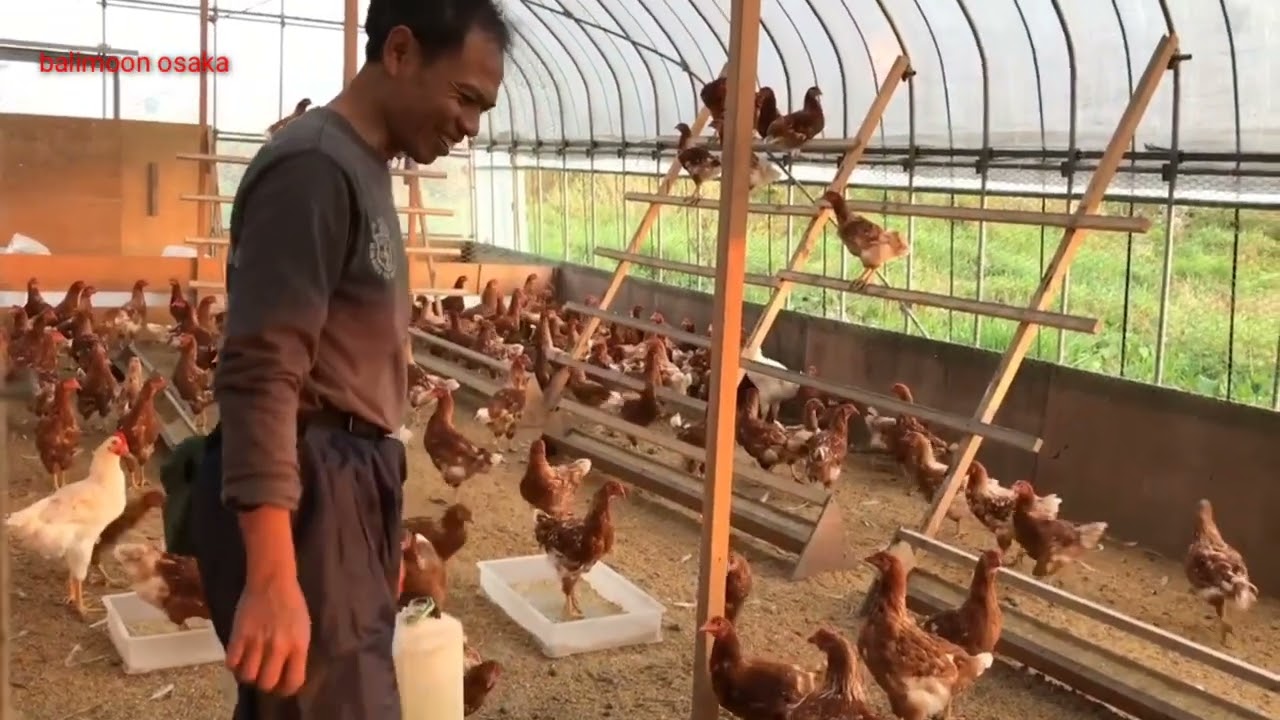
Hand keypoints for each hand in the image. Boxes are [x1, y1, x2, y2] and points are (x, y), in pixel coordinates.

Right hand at [226, 572, 310, 695]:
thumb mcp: (303, 629)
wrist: (273, 581)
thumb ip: (296, 652)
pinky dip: (234, 665)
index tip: (282, 686)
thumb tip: (286, 673)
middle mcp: (278, 647)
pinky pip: (231, 662)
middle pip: (267, 683)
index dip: (286, 689)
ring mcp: (256, 641)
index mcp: (298, 645)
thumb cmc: (292, 604)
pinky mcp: (238, 635)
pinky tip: (239, 658)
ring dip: (248, 676)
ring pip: (247, 676)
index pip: (293, 681)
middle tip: (264, 676)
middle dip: (265, 684)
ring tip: (250, 667)